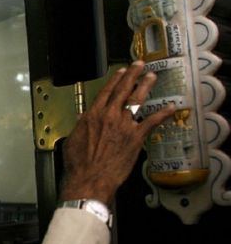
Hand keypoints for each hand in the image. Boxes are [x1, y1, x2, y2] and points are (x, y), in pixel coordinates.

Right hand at [60, 61, 175, 203]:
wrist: (90, 177)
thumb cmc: (79, 163)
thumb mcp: (72, 140)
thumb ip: (79, 127)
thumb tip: (80, 119)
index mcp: (93, 115)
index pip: (106, 91)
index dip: (115, 80)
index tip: (121, 72)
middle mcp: (109, 116)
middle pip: (122, 90)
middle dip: (132, 75)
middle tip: (139, 66)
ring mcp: (124, 125)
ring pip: (137, 100)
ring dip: (145, 86)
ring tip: (151, 77)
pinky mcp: (136, 137)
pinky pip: (152, 122)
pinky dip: (162, 114)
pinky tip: (170, 108)